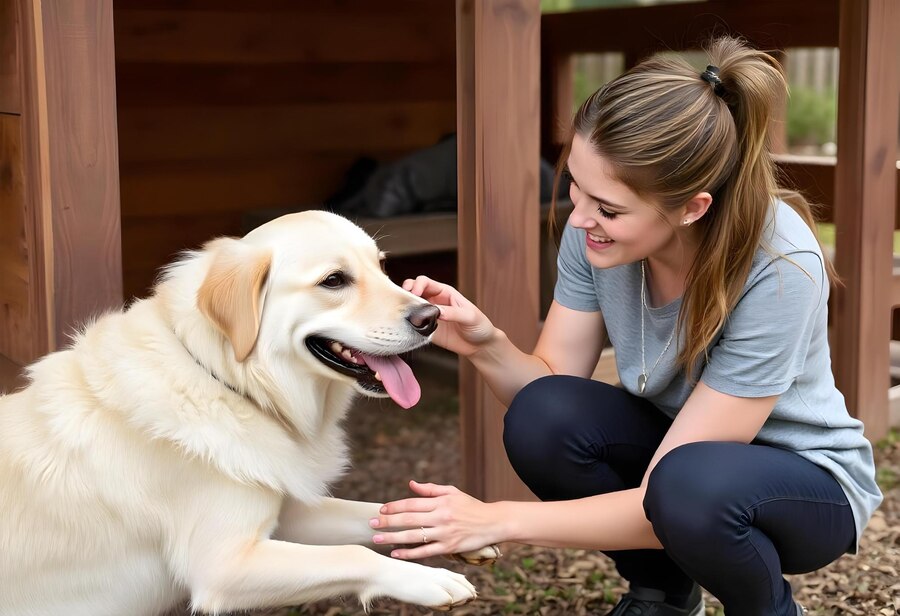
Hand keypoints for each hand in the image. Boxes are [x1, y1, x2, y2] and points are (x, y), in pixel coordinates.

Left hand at [369, 480, 503, 559]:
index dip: (395, 506)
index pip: (412, 503)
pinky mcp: (449, 548)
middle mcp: (441, 517)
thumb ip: (430, 489)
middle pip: (409, 519)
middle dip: (388, 522)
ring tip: (378, 539)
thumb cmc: (471, 506)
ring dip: (393, 538)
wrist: (493, 522)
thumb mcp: (452, 492)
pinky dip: (409, 553)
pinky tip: (396, 553)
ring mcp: (444, 533)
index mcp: (440, 502)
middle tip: (371, 524)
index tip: (381, 510)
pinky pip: (425, 552)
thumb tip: (411, 484)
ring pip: (414, 536)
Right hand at [402, 276, 496, 356]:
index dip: (417, 285)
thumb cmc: (479, 326)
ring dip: (404, 310)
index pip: (425, 282)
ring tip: (403, 316)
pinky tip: (407, 328)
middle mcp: (433, 302)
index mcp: (444, 292)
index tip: (415, 293)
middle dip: (404, 293)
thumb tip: (437, 312)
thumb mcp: (469, 317)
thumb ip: (453, 313)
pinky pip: (412, 325)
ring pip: (410, 308)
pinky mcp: (426, 330)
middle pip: (412, 291)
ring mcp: (428, 316)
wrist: (480, 345)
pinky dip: (407, 325)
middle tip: (402, 302)